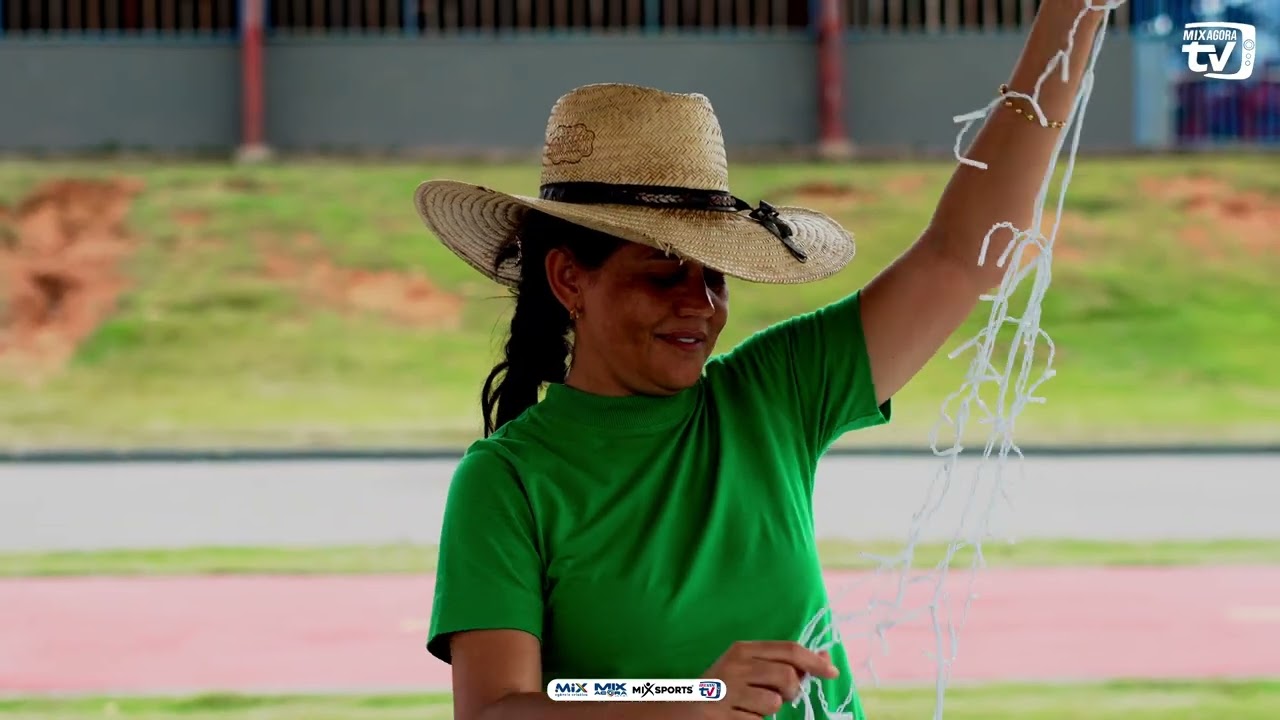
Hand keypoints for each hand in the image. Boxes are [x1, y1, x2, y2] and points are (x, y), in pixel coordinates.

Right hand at [693, 641, 838, 718]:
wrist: (681, 708)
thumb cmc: (723, 687)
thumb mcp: (748, 666)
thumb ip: (783, 661)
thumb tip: (824, 658)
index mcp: (742, 649)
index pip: (788, 650)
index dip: (814, 662)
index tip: (832, 672)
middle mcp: (734, 666)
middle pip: (786, 677)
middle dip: (793, 691)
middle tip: (784, 696)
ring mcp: (727, 692)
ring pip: (773, 703)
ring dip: (769, 710)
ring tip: (751, 706)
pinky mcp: (724, 716)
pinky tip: (738, 716)